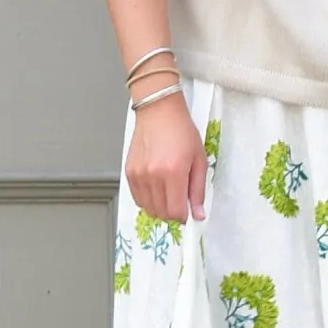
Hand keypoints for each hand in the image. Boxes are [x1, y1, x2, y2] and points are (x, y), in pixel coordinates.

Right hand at [125, 92, 207, 224]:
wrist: (158, 112)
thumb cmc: (181, 131)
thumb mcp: (198, 159)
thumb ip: (198, 190)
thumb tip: (198, 214)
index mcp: (174, 172)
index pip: (176, 211)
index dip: (184, 215)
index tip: (187, 210)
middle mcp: (153, 176)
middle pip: (162, 213)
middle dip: (173, 212)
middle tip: (179, 200)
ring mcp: (139, 175)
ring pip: (149, 208)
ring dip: (160, 207)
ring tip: (168, 192)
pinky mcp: (129, 172)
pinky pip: (138, 199)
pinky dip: (148, 200)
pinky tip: (156, 188)